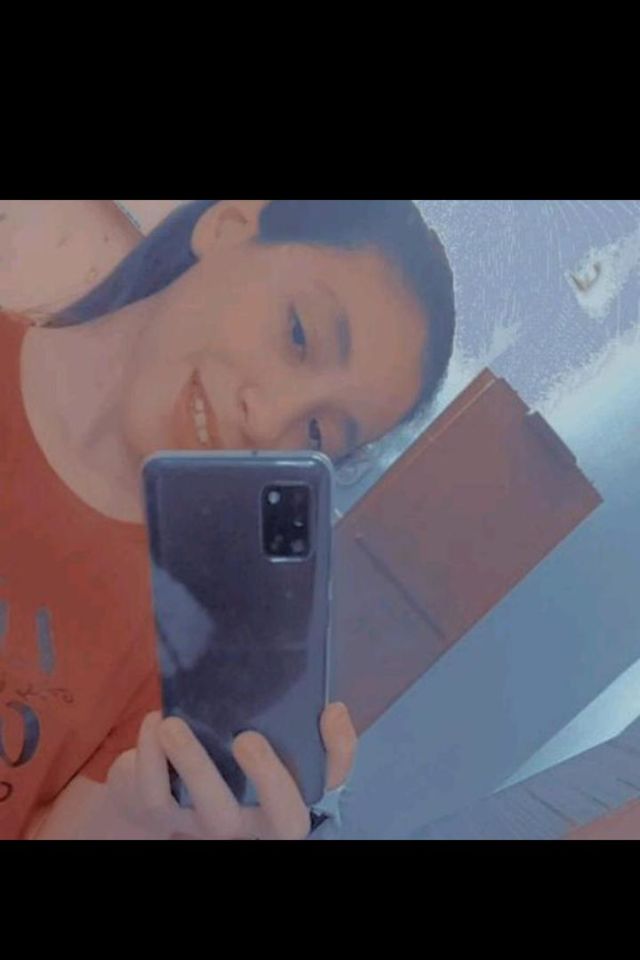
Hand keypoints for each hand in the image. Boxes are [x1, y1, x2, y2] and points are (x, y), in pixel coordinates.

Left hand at [106, 703, 356, 839]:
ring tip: (173, 724)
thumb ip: (306, 732)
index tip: (330, 711)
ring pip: (209, 810)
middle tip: (248, 737)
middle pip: (280, 820)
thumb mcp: (266, 747)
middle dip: (269, 778)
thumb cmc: (226, 760)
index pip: (328, 787)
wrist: (160, 783)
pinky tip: (153, 723)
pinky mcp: (161, 812)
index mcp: (282, 806)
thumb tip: (334, 710)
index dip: (335, 759)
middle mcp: (249, 823)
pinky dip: (149, 756)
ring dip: (193, 763)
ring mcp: (204, 823)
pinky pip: (155, 794)